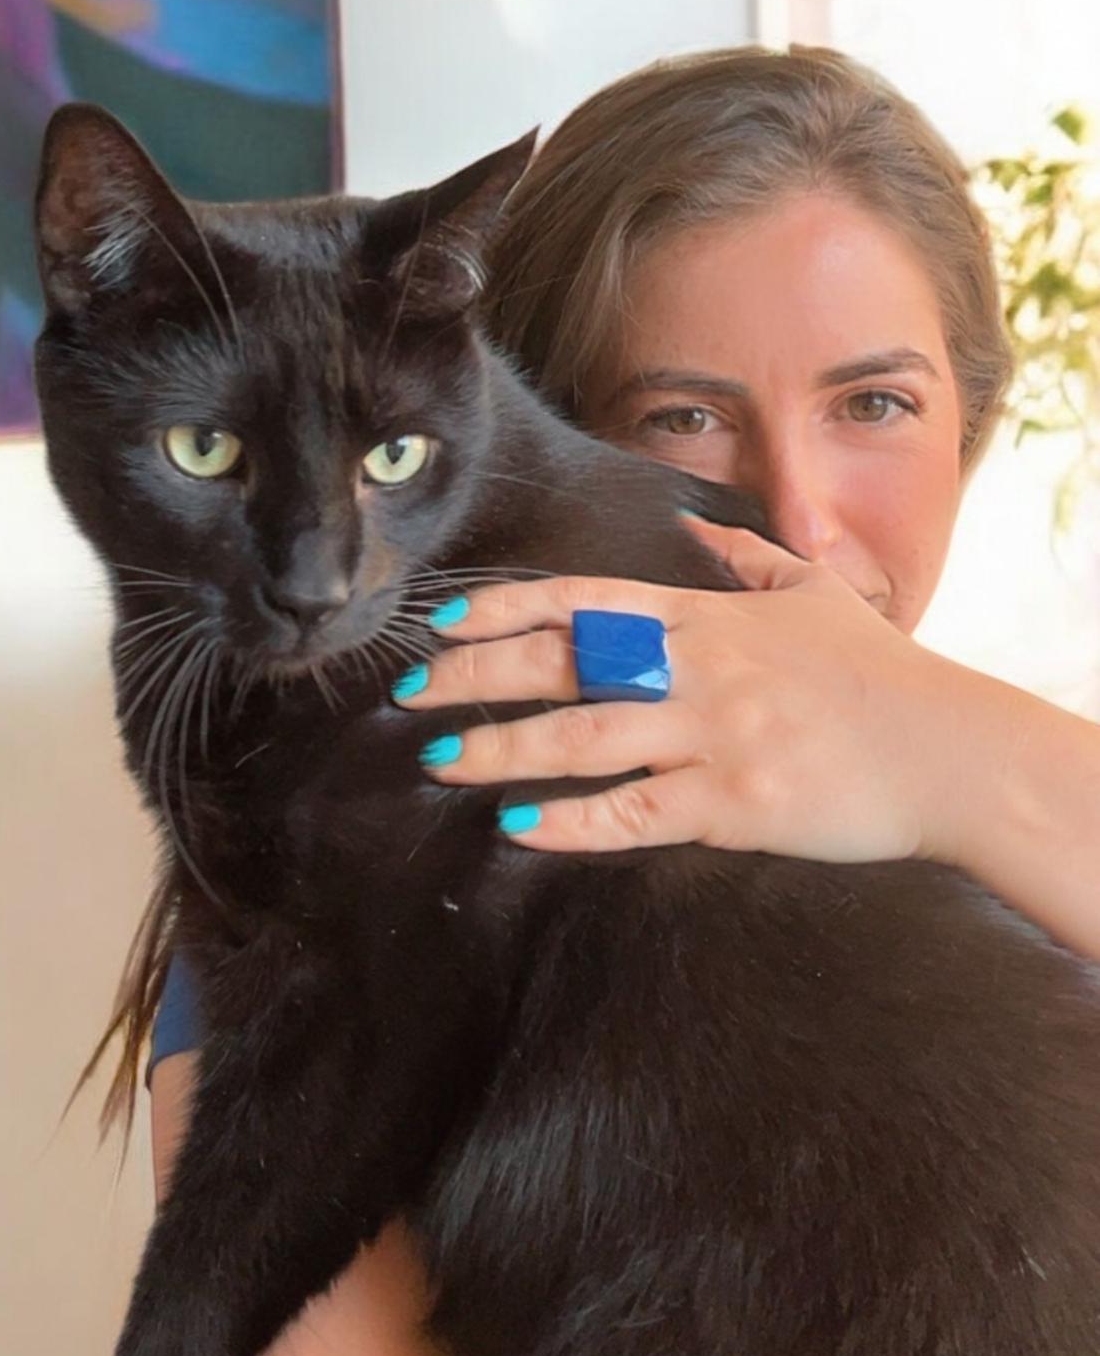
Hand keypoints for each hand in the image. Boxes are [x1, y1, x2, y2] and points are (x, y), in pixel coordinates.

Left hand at [398, 520, 964, 862]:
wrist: (947, 751)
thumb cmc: (879, 674)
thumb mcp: (815, 592)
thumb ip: (747, 558)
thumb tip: (699, 528)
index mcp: (707, 618)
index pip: (584, 603)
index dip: (505, 611)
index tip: (442, 623)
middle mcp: (698, 669)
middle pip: (565, 665)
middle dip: (477, 677)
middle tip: (409, 692)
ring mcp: (714, 736)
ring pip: (585, 739)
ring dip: (505, 749)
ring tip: (440, 759)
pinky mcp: (735, 806)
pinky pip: (638, 814)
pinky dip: (576, 822)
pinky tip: (522, 827)